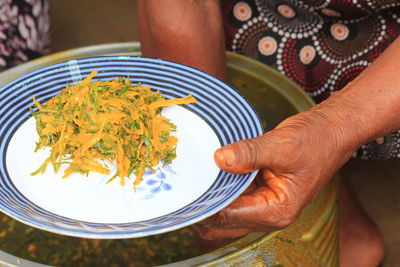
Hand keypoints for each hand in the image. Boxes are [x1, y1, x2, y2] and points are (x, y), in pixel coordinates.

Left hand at [193, 106, 356, 239]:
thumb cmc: (315, 140)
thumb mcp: (281, 145)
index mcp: (277, 210)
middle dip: (204, 209)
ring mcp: (264, 204)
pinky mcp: (260, 192)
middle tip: (181, 189)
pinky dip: (220, 189)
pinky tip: (206, 174)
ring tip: (189, 181)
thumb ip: (249, 153)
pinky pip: (233, 196)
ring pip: (226, 212)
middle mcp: (269, 214)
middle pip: (224, 223)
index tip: (185, 192)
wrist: (331, 131)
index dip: (206, 205)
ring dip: (210, 199)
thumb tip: (219, 159)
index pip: (229, 216)